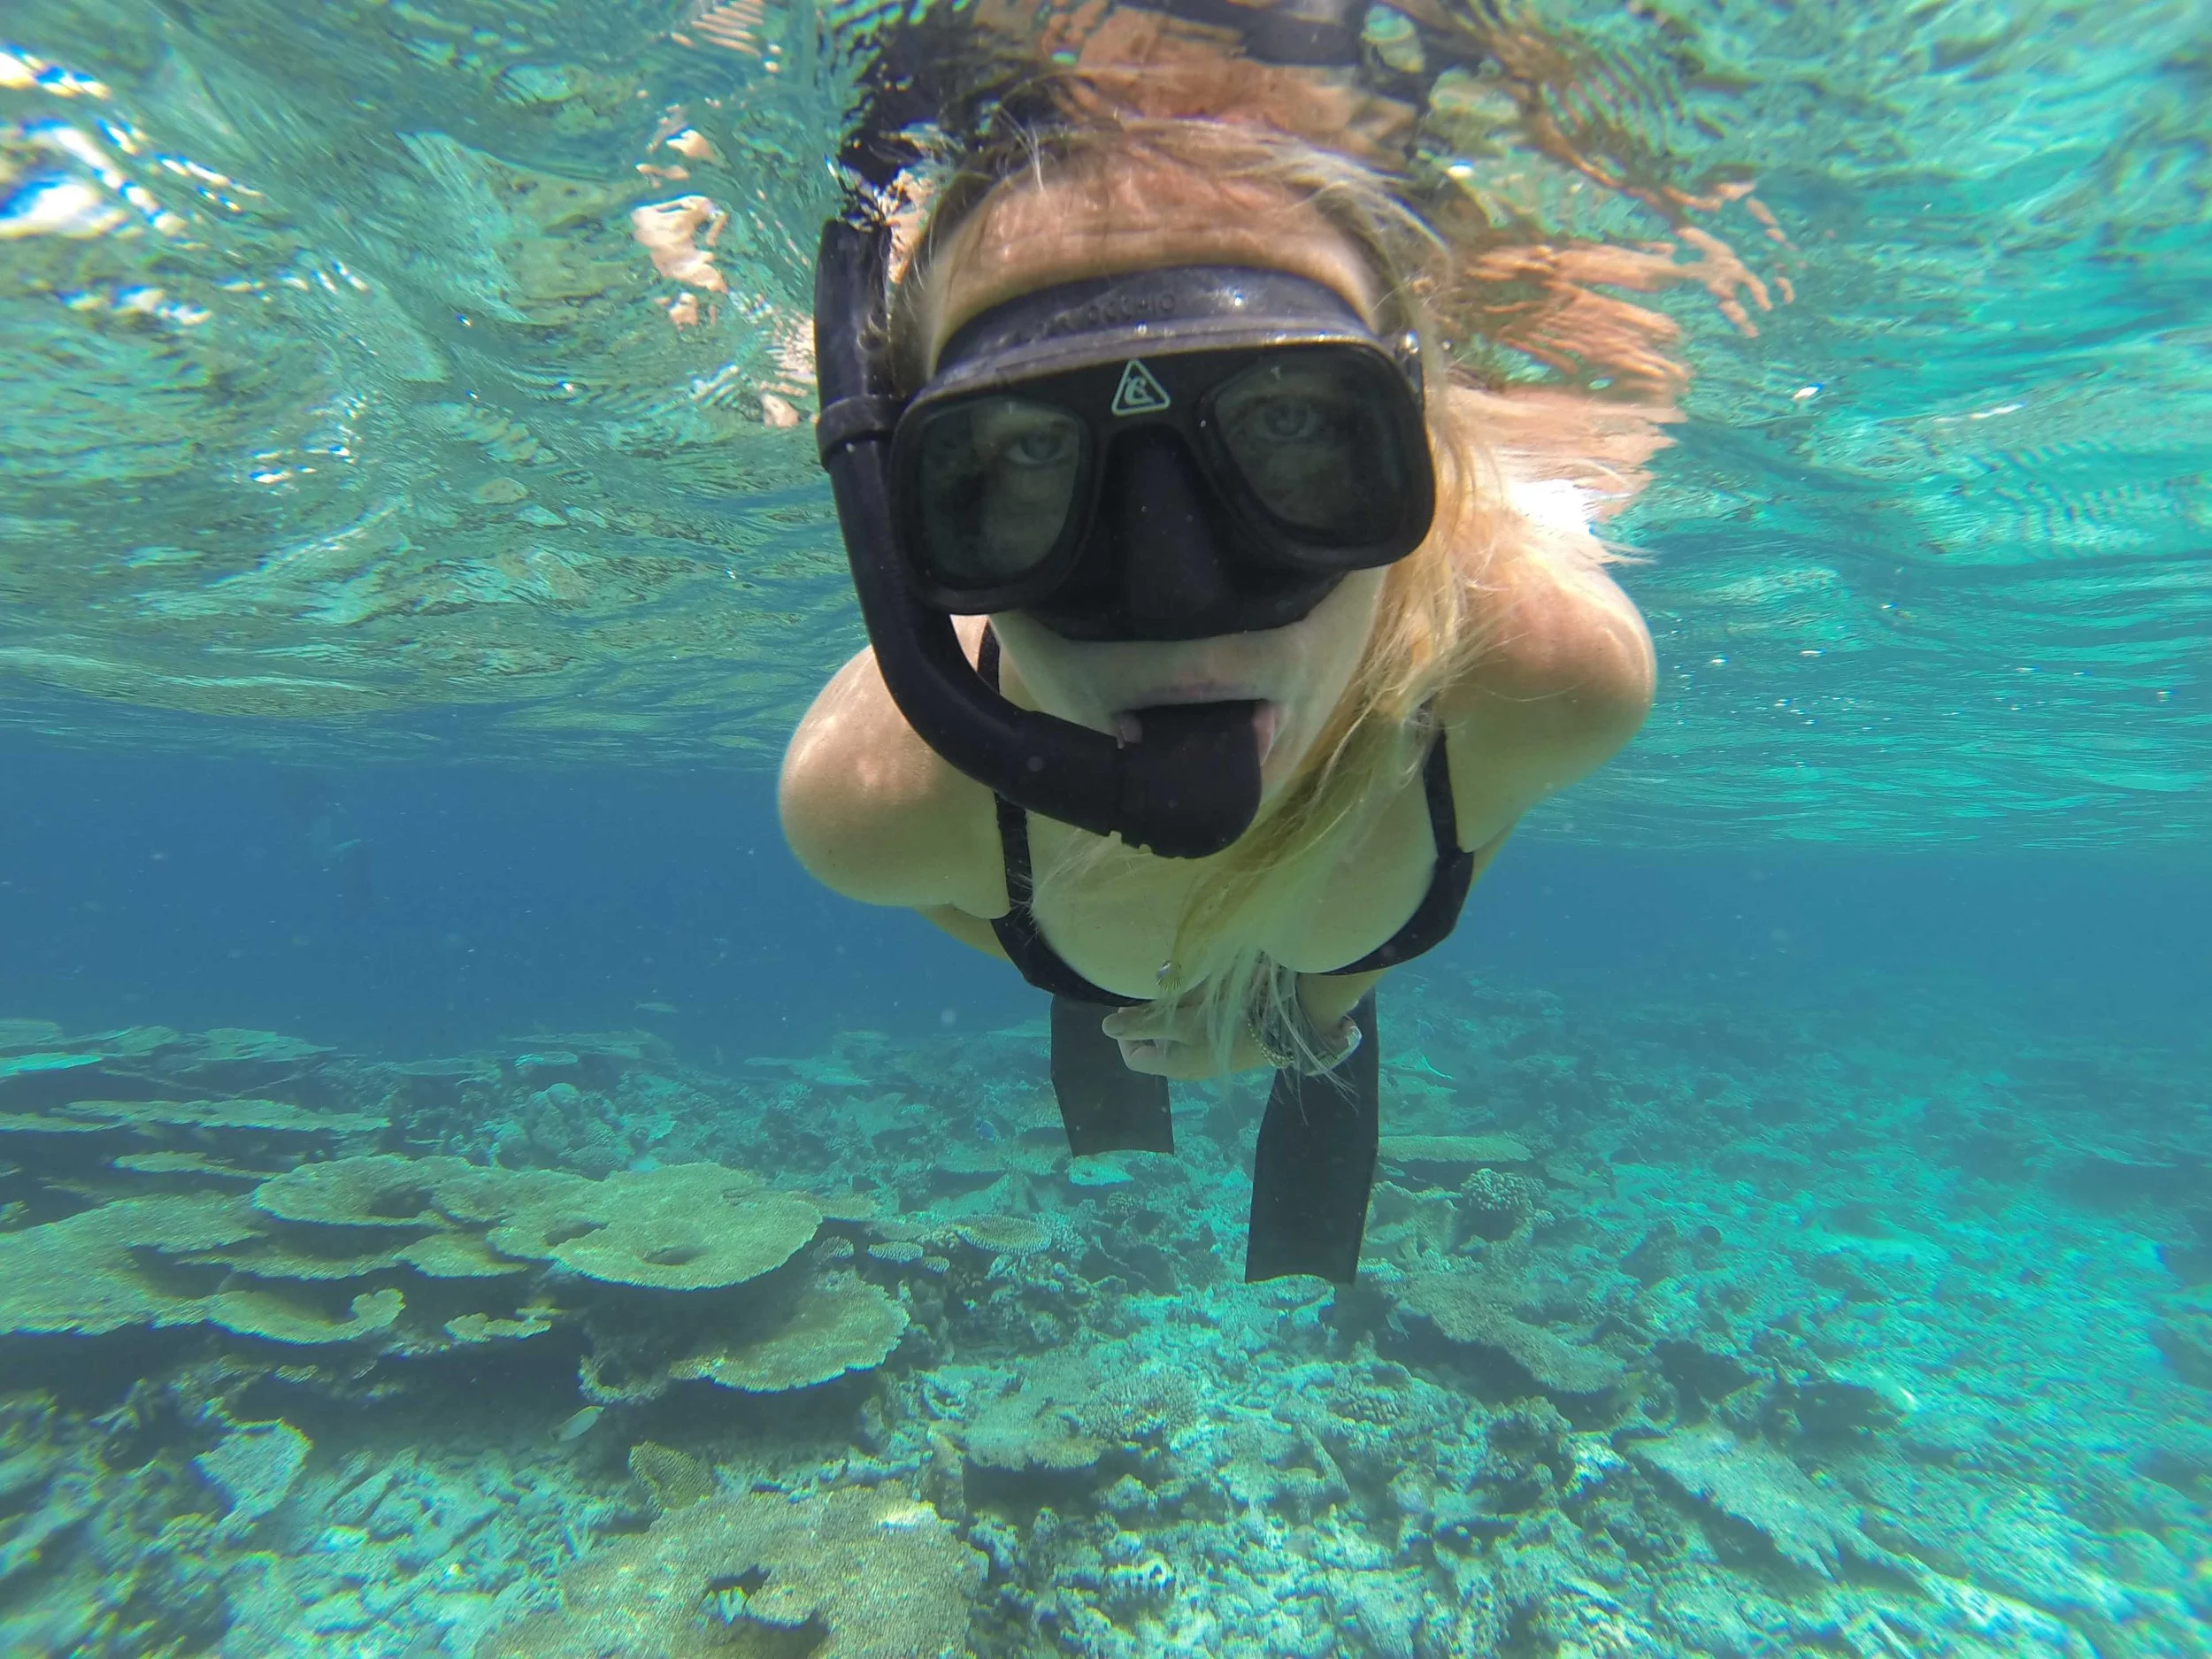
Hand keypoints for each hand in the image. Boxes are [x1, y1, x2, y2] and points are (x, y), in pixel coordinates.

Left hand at [1100, 996, 1221, 1079]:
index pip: (1133, 1058)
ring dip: (1170, 1010)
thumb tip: (1105, 1027)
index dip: (1125, 1036)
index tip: (1129, 1008)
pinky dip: (1188, 1011)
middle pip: (1152, 1042)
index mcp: (1171, 1065)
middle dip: (1150, 1016)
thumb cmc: (1220, 1028)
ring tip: (1175, 989)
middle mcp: (1183, 1064)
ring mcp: (1201, 1054)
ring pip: (1172, 1031)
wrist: (1272, 1028)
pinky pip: (1192, 1027)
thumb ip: (1142, 1024)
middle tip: (1154, 992)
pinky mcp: (1216, 1041)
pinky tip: (1194, 994)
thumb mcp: (1179, 1023)